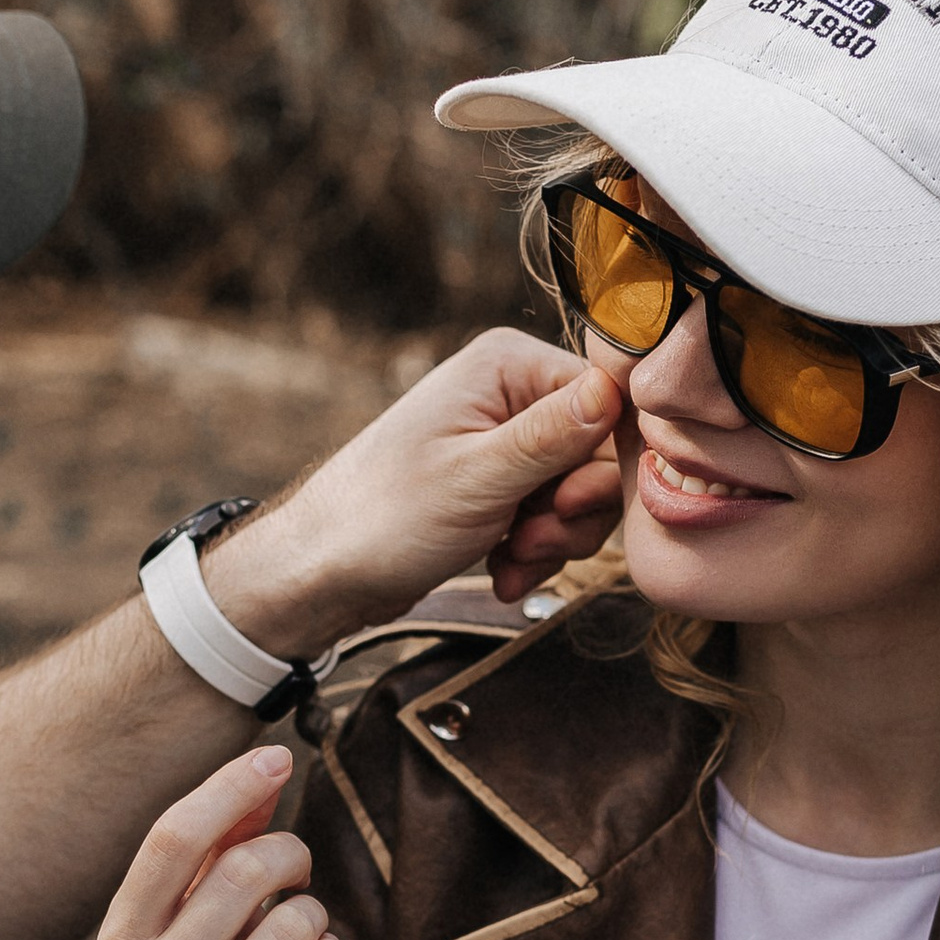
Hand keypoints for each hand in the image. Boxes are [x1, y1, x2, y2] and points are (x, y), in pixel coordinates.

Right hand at [97, 751, 351, 939]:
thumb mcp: (200, 909)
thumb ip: (226, 839)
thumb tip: (266, 765)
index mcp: (124, 937)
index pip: (172, 839)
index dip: (229, 787)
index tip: (276, 758)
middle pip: (243, 873)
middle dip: (290, 853)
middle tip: (299, 868)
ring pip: (293, 927)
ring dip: (314, 916)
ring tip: (301, 934)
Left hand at [203, 326, 621, 653]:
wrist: (325, 573)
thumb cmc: (383, 518)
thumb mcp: (477, 477)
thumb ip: (551, 437)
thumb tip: (614, 390)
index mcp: (505, 366)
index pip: (607, 400)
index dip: (601, 462)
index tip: (566, 505)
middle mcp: (509, 394)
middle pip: (597, 454)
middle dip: (572, 512)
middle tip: (531, 541)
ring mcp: (505, 443)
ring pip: (579, 494)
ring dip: (554, 540)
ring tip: (511, 559)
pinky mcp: (500, 486)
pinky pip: (551, 520)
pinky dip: (534, 553)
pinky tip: (501, 570)